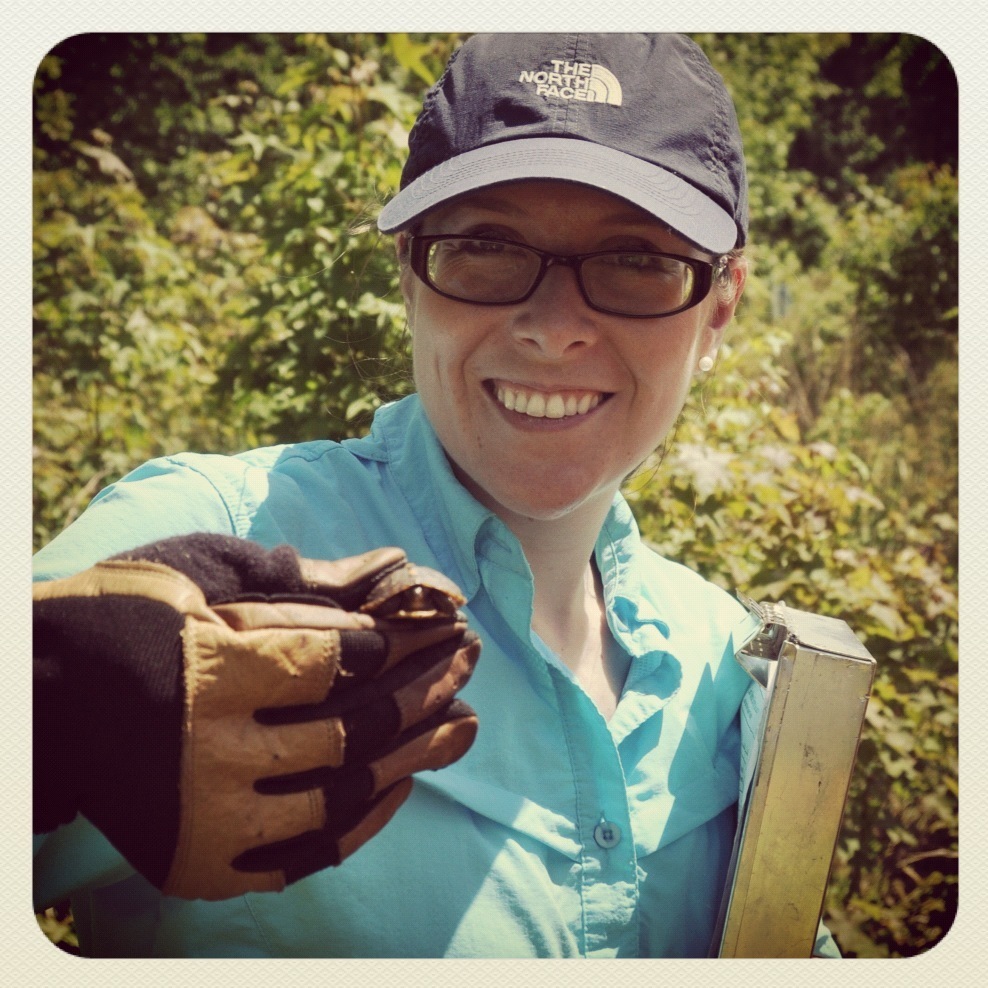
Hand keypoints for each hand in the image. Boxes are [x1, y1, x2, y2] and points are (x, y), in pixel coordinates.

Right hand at [33, 534, 479, 899]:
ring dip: (416, 756)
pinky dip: (365, 819)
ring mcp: (209, 820)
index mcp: (210, 670)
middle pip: (355, 727)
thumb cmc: (127, 621)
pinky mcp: (205, 865)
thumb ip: (303, 585)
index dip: (397, 639)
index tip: (431, 622)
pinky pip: (308, 853)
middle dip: (426, 688)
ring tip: (467, 723)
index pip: (339, 659)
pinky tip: (403, 782)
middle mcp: (210, 755)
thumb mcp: (203, 577)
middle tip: (469, 657)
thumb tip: (397, 567)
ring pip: (344, 794)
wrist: (45, 704)